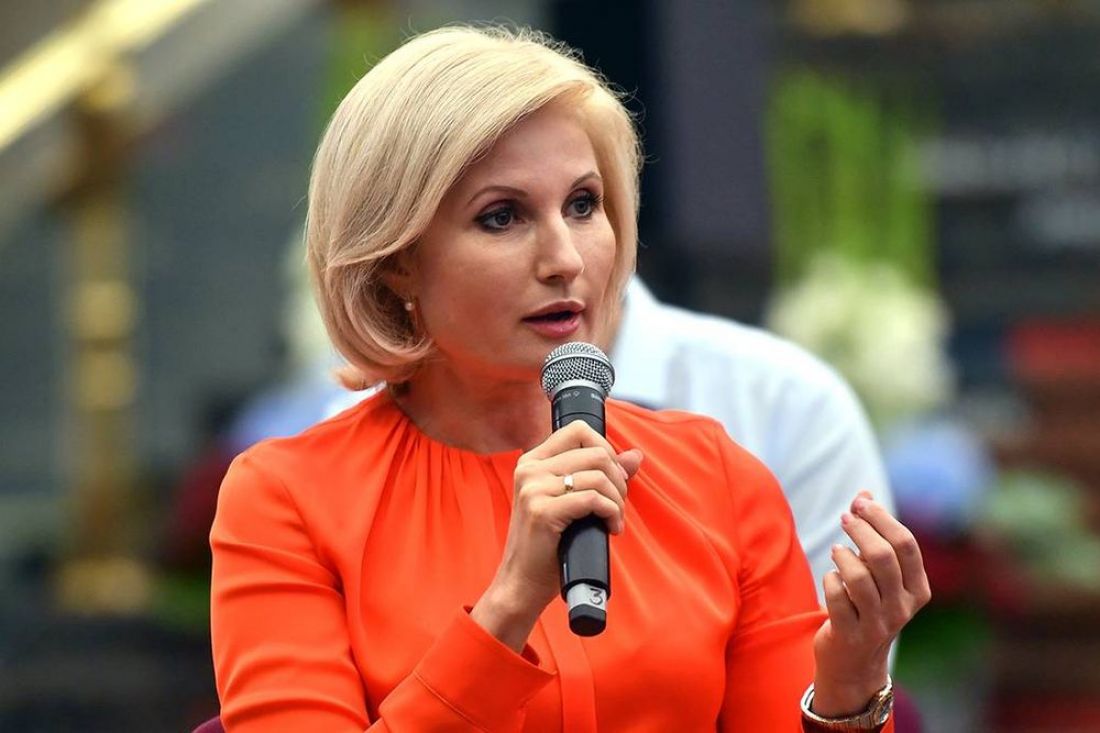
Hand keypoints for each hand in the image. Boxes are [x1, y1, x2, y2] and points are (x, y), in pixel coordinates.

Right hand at [471, 420, 642, 649]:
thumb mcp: (572, 503)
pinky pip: (594, 499)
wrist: (521, 584)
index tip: (613, 478)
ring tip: (614, 519)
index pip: (579, 431)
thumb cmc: (548, 546)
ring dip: (617, 500)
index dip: (606, 450)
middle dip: (618, 479)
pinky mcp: (543, 511)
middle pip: (595, 453)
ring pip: (598, 475)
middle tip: (617, 504)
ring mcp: (533, 489)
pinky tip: (611, 527)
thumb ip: (600, 474)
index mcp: (532, 462)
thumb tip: (636, 455)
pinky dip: (612, 513)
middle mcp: (529, 469)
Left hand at [811, 491, 930, 716]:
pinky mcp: (851, 634)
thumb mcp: (878, 573)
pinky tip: (831, 579)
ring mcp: (878, 624)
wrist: (854, 662)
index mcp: (918, 589)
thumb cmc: (866, 605)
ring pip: (860, 577)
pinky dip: (830, 580)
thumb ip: (874, 534)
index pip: (906, 545)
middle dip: (861, 530)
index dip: (882, 518)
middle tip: (845, 517)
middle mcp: (903, 608)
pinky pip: (836, 597)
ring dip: (844, 556)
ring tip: (837, 550)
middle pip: (884, 557)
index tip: (861, 502)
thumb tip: (864, 493)